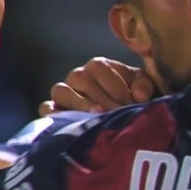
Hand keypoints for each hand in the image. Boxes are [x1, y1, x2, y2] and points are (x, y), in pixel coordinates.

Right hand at [39, 57, 155, 115]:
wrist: (127, 115)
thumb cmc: (135, 97)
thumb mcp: (144, 88)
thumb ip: (144, 86)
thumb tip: (139, 95)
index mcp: (99, 66)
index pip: (101, 69)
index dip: (116, 87)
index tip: (130, 103)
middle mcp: (78, 76)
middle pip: (80, 79)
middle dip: (102, 98)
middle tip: (117, 114)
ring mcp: (64, 93)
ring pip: (61, 91)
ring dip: (80, 104)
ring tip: (98, 116)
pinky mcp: (53, 111)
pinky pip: (46, 108)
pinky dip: (54, 114)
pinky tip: (72, 123)